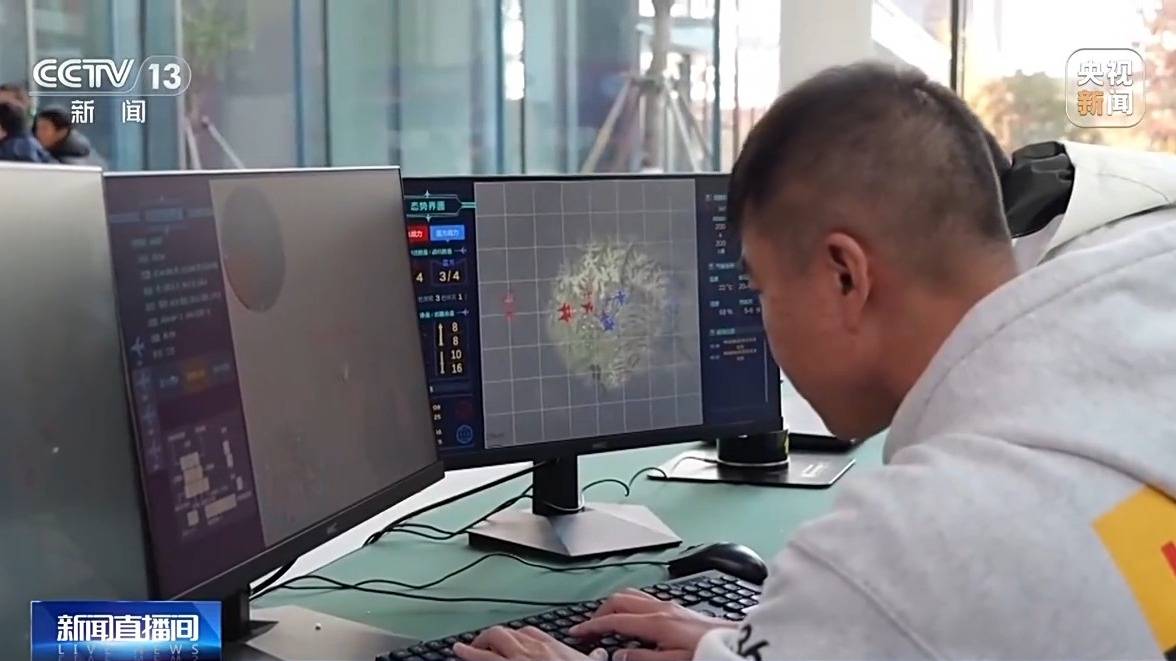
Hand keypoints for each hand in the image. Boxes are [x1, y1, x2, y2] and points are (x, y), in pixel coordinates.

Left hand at [453, 625, 604, 660]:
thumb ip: (591, 658)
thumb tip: (600, 655)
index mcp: (550, 646)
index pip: (527, 633)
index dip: (515, 636)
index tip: (508, 641)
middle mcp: (530, 651)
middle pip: (504, 635)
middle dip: (491, 638)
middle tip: (483, 644)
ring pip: (489, 646)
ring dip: (473, 647)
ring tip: (461, 648)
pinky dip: (469, 658)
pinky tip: (459, 654)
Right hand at [569, 589, 736, 660]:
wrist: (734, 643)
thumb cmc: (706, 653)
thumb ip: (642, 657)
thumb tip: (618, 654)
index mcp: (655, 622)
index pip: (614, 620)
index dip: (592, 626)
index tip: (577, 631)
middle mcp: (660, 608)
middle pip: (619, 600)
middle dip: (599, 611)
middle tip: (589, 627)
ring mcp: (669, 605)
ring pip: (632, 595)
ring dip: (614, 605)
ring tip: (606, 620)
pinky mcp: (677, 608)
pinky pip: (645, 599)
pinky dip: (630, 605)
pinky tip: (632, 619)